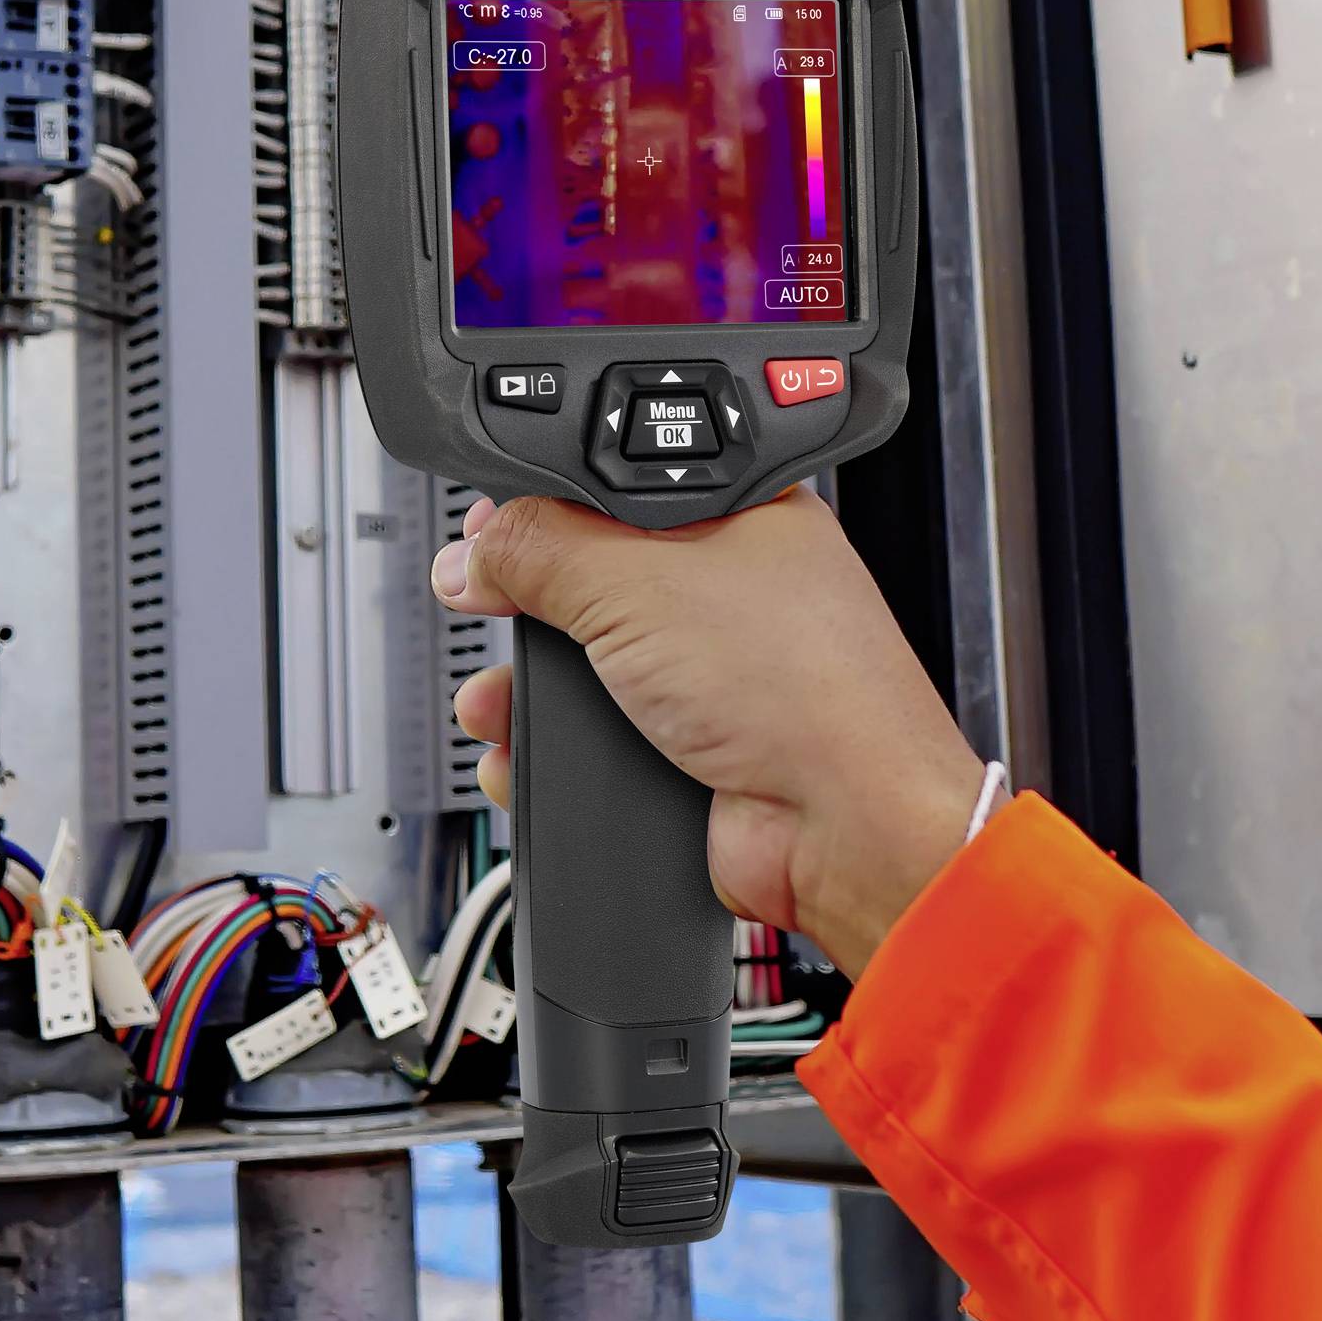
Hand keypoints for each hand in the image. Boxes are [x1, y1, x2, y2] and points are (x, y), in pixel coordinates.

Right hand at [435, 490, 990, 980]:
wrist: (846, 832)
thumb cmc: (802, 687)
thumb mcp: (637, 579)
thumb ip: (541, 547)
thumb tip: (475, 549)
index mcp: (742, 517)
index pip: (620, 489)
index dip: (549, 505)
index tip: (490, 534)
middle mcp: (733, 592)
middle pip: (594, 580)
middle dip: (527, 606)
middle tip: (485, 608)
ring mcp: (717, 679)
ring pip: (590, 668)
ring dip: (527, 690)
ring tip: (494, 701)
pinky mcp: (696, 752)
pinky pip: (601, 739)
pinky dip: (554, 751)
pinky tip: (523, 755)